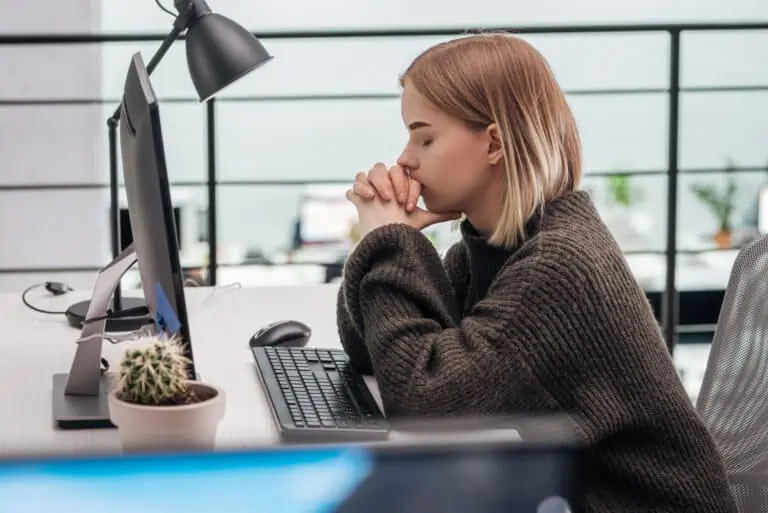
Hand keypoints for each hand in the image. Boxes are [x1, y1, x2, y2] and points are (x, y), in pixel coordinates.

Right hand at [346, 163, 460, 235]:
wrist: (388, 240)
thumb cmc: (406, 229)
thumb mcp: (424, 219)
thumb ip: (441, 213)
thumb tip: (463, 213)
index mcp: (397, 184)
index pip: (399, 171)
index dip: (404, 183)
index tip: (408, 204)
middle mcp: (382, 184)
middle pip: (382, 167)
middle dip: (390, 181)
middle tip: (396, 200)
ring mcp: (369, 189)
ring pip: (368, 172)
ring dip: (376, 183)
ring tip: (382, 199)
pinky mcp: (357, 197)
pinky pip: (354, 184)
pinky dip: (360, 189)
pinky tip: (369, 199)